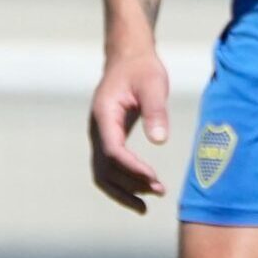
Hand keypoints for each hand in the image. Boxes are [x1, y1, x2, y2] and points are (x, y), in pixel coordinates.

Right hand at [88, 48, 170, 211]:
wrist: (128, 57)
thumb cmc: (141, 68)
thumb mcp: (153, 84)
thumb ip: (156, 110)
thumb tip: (160, 141)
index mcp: (104, 115)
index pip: (113, 151)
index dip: (131, 168)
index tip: (153, 178)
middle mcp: (97, 130)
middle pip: (105, 168)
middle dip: (130, 184)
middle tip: (158, 192)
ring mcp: (100, 136)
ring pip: (103, 173)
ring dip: (125, 189)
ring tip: (151, 200)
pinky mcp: (108, 138)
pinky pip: (110, 167)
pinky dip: (123, 181)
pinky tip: (142, 189)